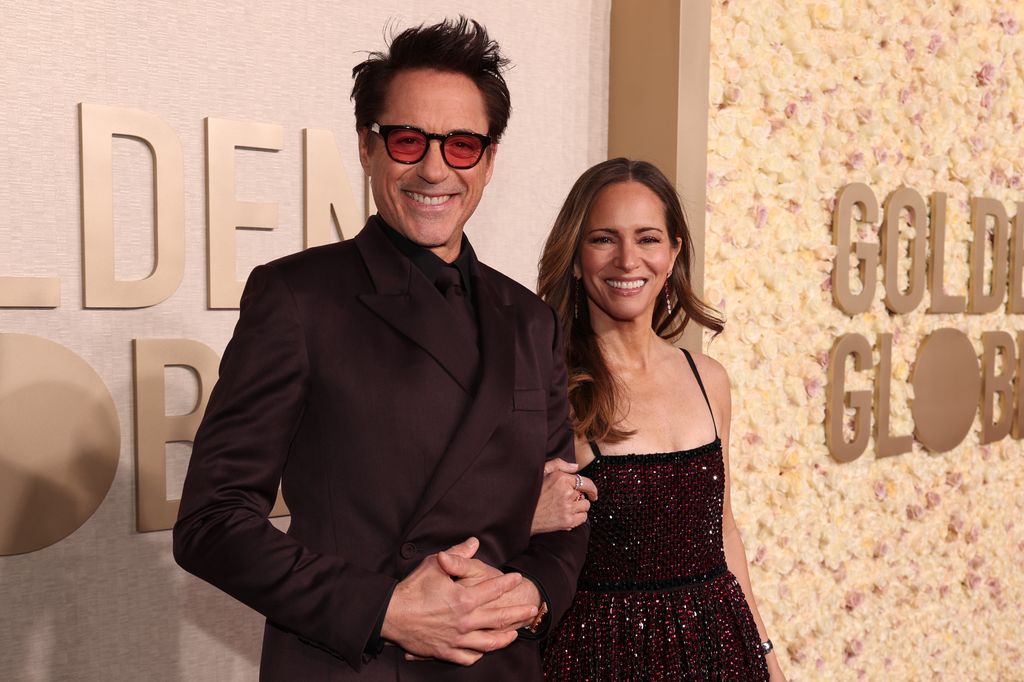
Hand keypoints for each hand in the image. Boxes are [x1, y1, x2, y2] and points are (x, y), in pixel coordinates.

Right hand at [381, 537, 537, 665]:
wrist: (391, 616)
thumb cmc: (413, 589)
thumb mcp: (434, 565)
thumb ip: (457, 555)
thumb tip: (474, 542)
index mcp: (464, 599)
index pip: (493, 589)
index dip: (507, 583)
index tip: (517, 578)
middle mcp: (465, 621)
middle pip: (499, 618)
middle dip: (518, 612)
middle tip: (532, 609)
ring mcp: (457, 638)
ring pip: (488, 641)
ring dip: (505, 637)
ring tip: (516, 633)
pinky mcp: (446, 651)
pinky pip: (469, 656)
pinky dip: (479, 653)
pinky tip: (485, 649)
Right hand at [530, 459, 596, 534]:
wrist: (522, 515)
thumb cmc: (531, 493)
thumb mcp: (542, 472)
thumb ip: (559, 465)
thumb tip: (576, 466)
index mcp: (561, 478)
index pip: (585, 482)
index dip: (591, 488)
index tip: (592, 492)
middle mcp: (566, 492)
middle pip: (584, 494)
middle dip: (578, 496)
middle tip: (566, 499)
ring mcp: (567, 508)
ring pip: (585, 506)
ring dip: (579, 506)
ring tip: (566, 507)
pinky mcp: (567, 521)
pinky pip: (583, 518)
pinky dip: (578, 517)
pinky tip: (567, 515)